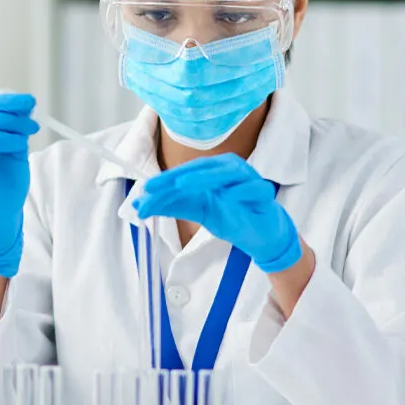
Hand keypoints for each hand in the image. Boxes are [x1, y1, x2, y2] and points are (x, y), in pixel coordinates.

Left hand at [133, 154, 302, 272]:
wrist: (260, 235)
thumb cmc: (231, 216)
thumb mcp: (197, 211)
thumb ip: (172, 206)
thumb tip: (140, 205)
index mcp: (214, 170)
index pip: (187, 171)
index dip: (165, 180)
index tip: (145, 191)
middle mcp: (231, 170)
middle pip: (202, 168)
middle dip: (177, 178)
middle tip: (156, 187)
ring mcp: (249, 180)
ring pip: (229, 172)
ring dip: (205, 176)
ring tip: (183, 183)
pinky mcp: (265, 195)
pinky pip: (256, 189)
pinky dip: (243, 190)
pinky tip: (229, 194)